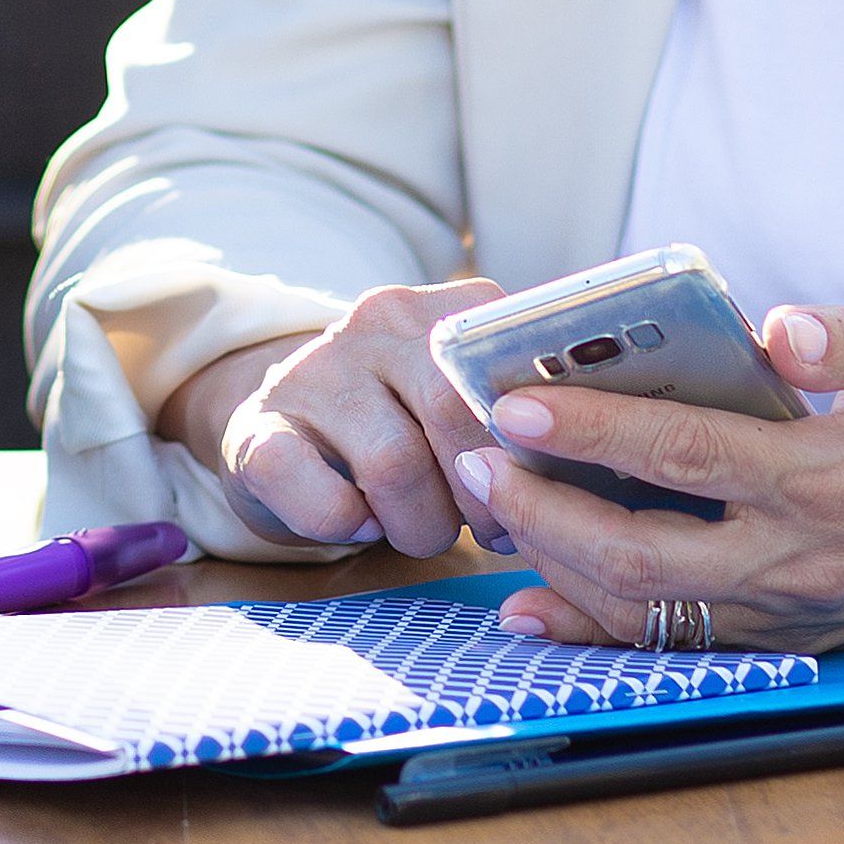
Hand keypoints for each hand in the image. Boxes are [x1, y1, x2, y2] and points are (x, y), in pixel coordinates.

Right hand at [163, 280, 506, 552]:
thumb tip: (585, 459)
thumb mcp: (455, 397)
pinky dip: (349, 527)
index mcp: (439, 311)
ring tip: (422, 531)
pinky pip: (321, 497)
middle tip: (488, 532)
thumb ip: (515, 409)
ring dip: (421, 524)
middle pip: (452, 409)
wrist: (280, 430)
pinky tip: (360, 523)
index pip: (505, 365)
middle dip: (483, 493)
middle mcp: (375, 324)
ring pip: (393, 462)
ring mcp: (312, 374)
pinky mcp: (257, 433)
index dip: (531, 442)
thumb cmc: (400, 429)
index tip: (536, 485)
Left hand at [474, 296, 843, 651]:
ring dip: (552, 562)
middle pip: (637, 547)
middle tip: (471, 458)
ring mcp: (786, 610)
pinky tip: (531, 607)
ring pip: (642, 606)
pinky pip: (671, 646)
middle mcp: (797, 558)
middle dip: (539, 505)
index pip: (685, 452)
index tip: (514, 403)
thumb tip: (782, 328)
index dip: (592, 428)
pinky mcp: (782, 637)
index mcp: (826, 476)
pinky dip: (591, 631)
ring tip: (487, 508)